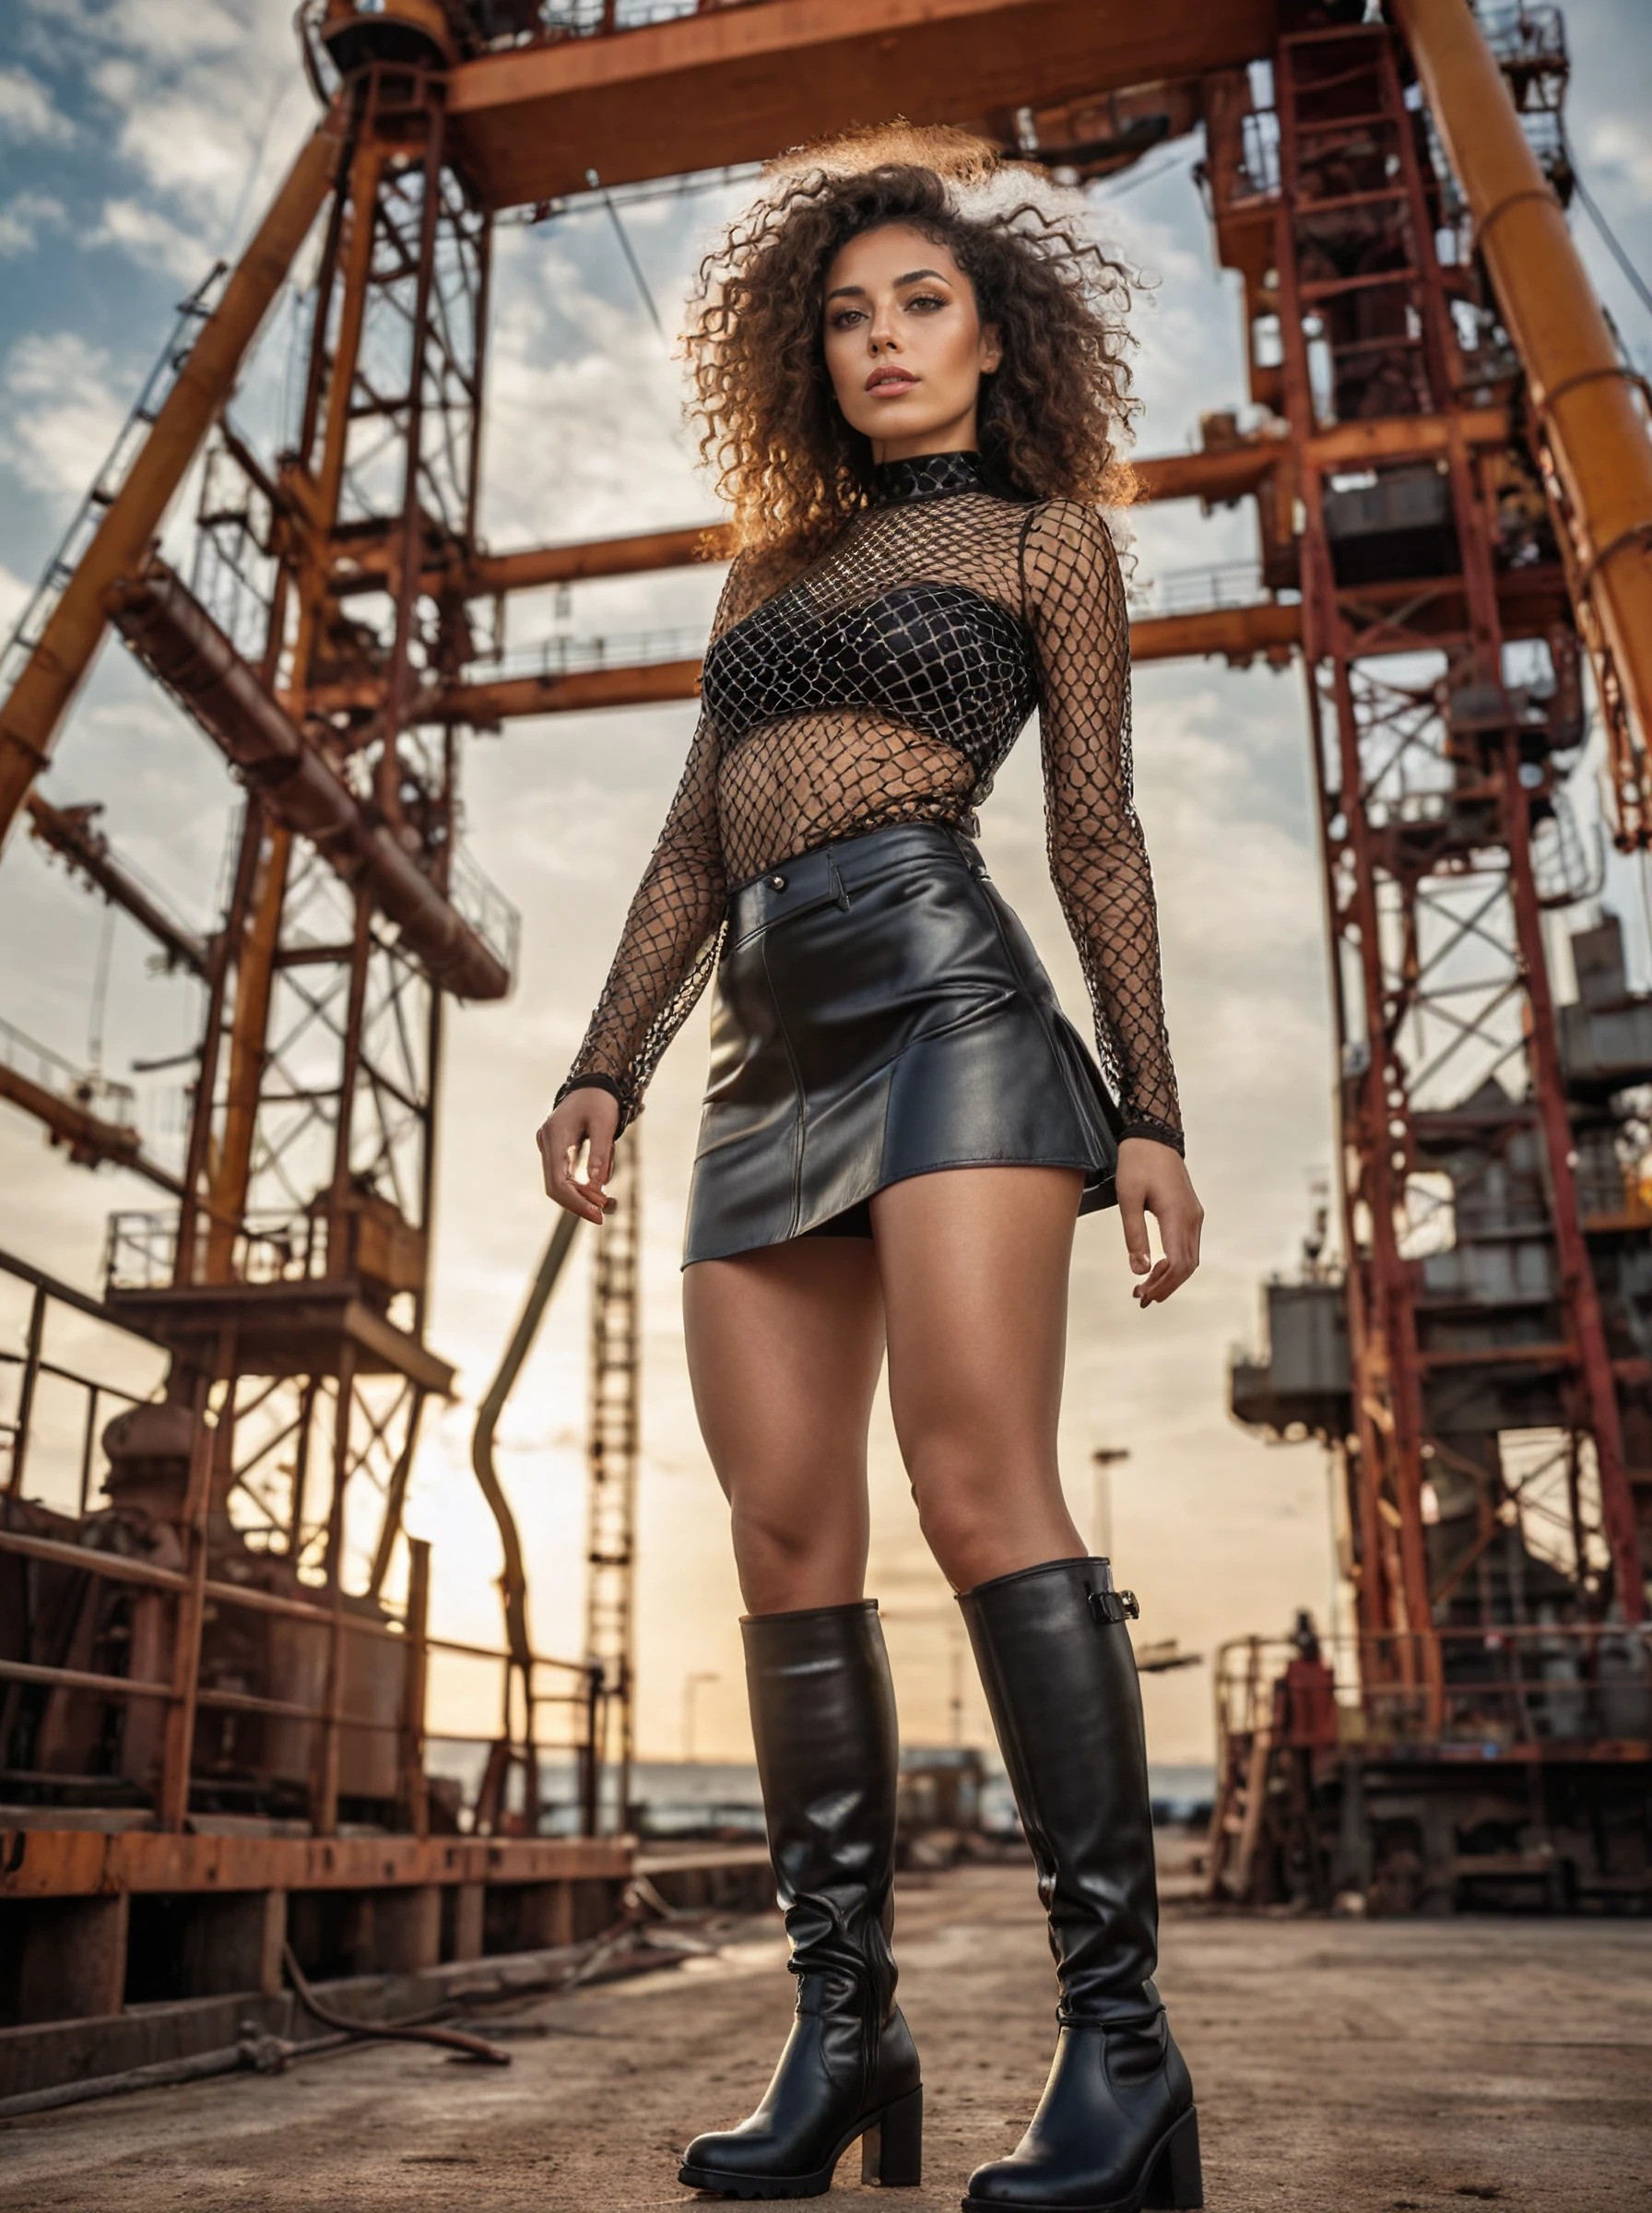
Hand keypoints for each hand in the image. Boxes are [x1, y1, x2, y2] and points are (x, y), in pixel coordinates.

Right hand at [536, 1087, 620, 1224]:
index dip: (576, 1202)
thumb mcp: (605, 1124)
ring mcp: (548, 1146)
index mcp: (555, 1136)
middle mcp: (546, 1142)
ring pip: (559, 1183)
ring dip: (582, 1197)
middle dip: (580, 1203)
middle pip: (555, 1186)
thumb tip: (599, 1185)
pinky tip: (600, 1193)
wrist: (593, 1083)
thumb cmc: (601, 1101)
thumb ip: (600, 1153)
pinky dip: (581, 1187)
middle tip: (605, 1213)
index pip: (558, 1181)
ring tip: (609, 1203)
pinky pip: (564, 1175)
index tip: (598, 1215)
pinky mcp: (556, 1150)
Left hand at [1116, 1137, 1201, 1307]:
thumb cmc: (1137, 1163)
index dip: (1160, 1284)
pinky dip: (1176, 1264)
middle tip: (1141, 1299)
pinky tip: (1157, 1269)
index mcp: (1177, 1215)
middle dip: (1166, 1286)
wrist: (1154, 1135)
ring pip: (1190, 1258)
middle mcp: (1192, 1218)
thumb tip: (1138, 1269)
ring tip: (1147, 1289)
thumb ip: (1133, 1234)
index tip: (1140, 1293)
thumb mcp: (1127, 1197)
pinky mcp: (1191, 1212)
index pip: (1177, 1263)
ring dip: (1171, 1278)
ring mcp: (1195, 1215)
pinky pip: (1188, 1246)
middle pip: (1187, 1266)